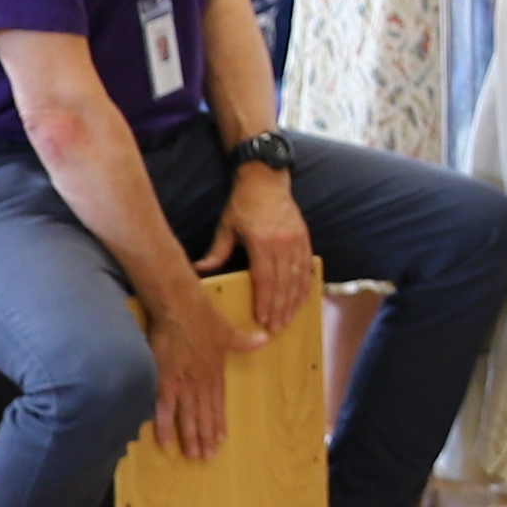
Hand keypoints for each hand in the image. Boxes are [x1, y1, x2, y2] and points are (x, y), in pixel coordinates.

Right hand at [143, 280, 246, 460]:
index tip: (221, 438)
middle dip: (206, 436)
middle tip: (207, 456)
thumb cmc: (204, 317)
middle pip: (204, 414)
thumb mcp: (229, 331)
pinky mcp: (164, 380)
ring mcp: (183, 383)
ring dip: (191, 437)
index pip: (218, 403)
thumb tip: (265, 339)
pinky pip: (164, 409)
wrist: (181, 309)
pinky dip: (165, 426)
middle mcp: (201, 382)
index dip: (219, 421)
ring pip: (188, 416)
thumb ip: (245, 341)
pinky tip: (166, 442)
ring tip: (193, 455)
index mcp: (215, 372)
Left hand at [204, 163, 319, 340]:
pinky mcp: (305, 238)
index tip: (264, 319)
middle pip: (283, 282)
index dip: (265, 301)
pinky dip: (305, 285)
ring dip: (294, 300)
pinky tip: (301, 298)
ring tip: (288, 318)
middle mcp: (283, 243)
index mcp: (261, 241)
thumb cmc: (243, 205)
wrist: (266, 180)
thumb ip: (216, 252)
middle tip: (277, 327)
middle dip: (280, 308)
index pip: (265, 278)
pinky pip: (307, 267)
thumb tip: (198, 271)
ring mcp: (297, 240)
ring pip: (298, 277)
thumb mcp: (225, 228)